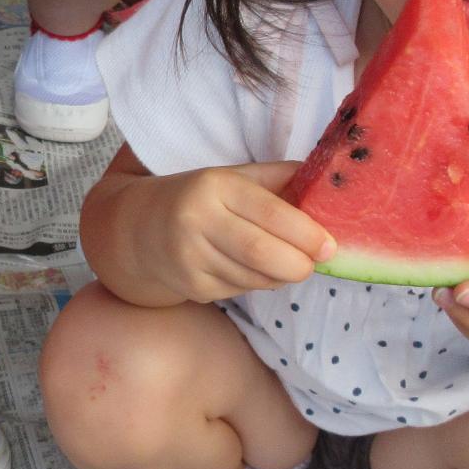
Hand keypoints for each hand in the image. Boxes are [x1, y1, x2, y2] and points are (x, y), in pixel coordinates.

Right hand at [122, 161, 335, 303]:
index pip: (270, 213)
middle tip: (314, 264)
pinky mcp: (191, 286)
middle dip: (299, 264)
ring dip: (280, 276)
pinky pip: (240, 291)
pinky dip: (258, 284)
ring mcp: (190, 257)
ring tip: (283, 262)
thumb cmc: (199, 198)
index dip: (306, 233)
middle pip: (262, 253)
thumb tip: (331, 185)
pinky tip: (251, 269)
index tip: (329, 245)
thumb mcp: (232, 177)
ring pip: (255, 278)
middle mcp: (197, 220)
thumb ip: (279, 179)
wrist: (137, 229)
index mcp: (215, 186)